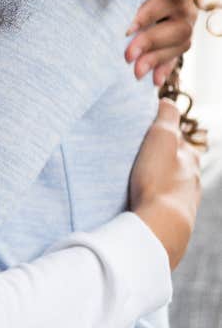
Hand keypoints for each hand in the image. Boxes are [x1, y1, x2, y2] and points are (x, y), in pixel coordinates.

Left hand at [125, 0, 203, 86]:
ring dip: (157, 60)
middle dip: (151, 43)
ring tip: (135, 73)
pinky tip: (154, 82)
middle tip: (126, 56)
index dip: (149, 15)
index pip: (168, 1)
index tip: (127, 29)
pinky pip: (178, 54)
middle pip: (177, 27)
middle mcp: (189, 4)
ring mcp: (188, 22)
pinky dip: (166, 68)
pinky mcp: (181, 36)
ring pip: (180, 44)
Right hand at [130, 100, 201, 269]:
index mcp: (191, 160)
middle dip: (158, 161)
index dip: (160, 136)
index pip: (177, 141)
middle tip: (136, 160)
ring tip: (135, 182)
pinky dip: (152, 200)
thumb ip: (166, 117)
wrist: (161, 226)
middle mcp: (193, 181)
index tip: (143, 137)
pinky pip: (161, 206)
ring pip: (169, 186)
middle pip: (174, 165)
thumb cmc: (159, 180)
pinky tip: (140, 202)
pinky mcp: (173, 222)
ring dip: (155, 182)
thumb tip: (167, 101)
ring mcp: (184, 203)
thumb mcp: (162, 139)